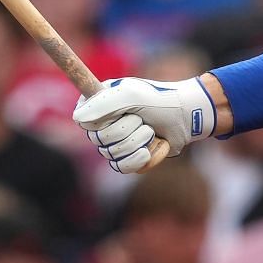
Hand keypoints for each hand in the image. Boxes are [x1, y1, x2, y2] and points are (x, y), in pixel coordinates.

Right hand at [72, 76, 215, 173]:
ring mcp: (113, 143)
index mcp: (96, 103)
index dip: (105, 119)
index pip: (84, 121)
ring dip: (138, 142)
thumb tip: (77, 119)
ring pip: (112, 154)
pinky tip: (149, 149)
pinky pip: (122, 167)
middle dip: (127, 129)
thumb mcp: (132, 95)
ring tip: (150, 131)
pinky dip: (140, 158)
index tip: (124, 109)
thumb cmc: (160, 101)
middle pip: (100, 140)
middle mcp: (100, 123)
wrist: (185, 117)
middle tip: (142, 119)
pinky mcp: (126, 158)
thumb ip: (103, 104)